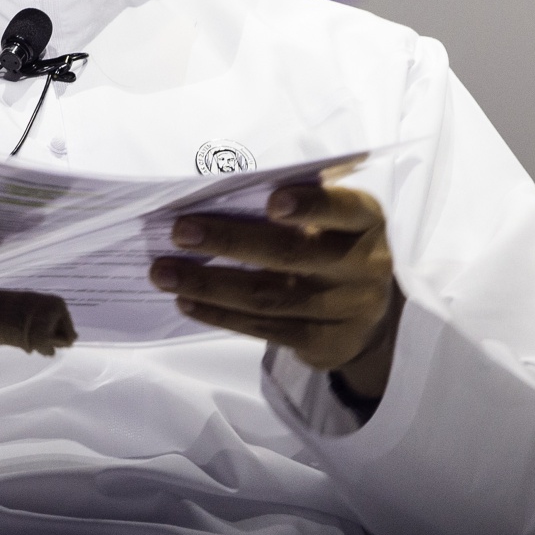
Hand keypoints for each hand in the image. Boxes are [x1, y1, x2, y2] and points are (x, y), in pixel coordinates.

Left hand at [149, 184, 401, 400]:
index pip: (342, 209)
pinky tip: (186, 301)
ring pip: (269, 297)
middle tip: (181, 231)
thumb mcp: (334, 218)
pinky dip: (220, 314)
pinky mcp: (323, 344)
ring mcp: (346, 311)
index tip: (271, 200)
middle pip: (291, 255)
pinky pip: (264, 329)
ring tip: (164, 272)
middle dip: (231, 241)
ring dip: (209, 284)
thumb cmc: (335, 245)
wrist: (371, 315)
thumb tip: (219, 190)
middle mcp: (364, 266)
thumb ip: (298, 204)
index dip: (310, 205)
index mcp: (366, 221)